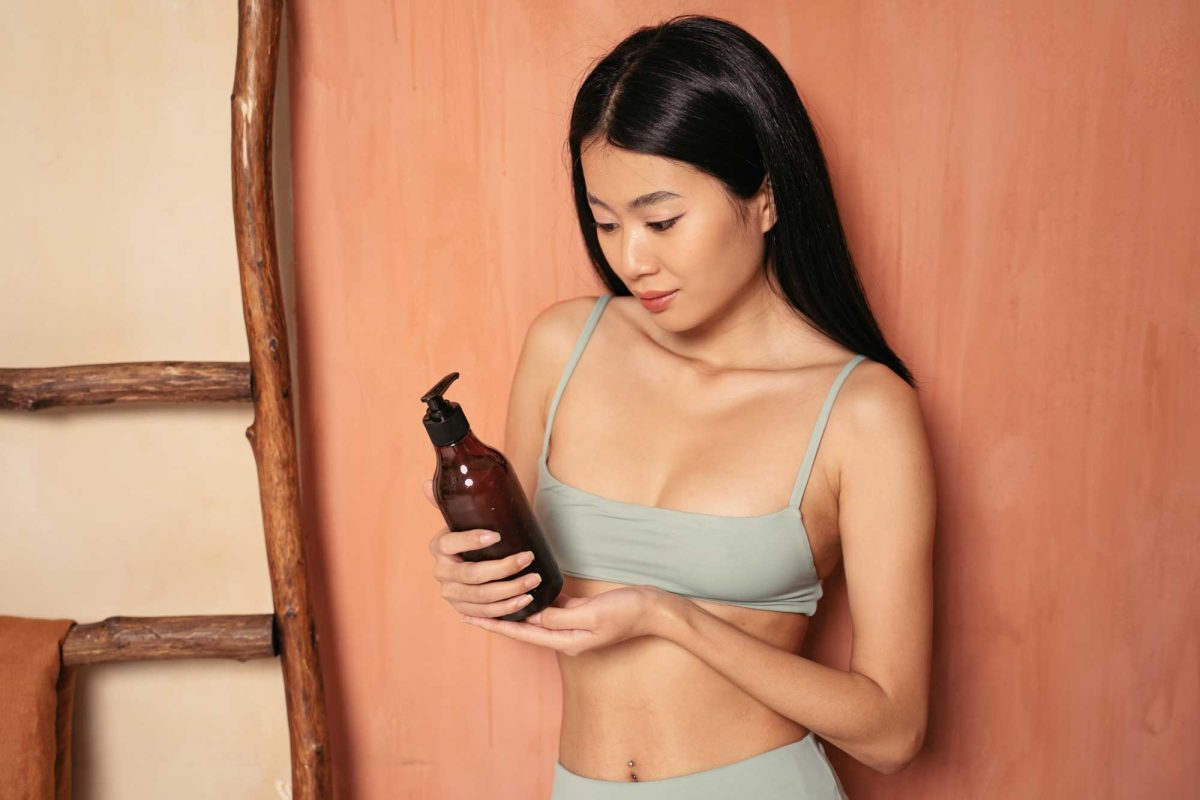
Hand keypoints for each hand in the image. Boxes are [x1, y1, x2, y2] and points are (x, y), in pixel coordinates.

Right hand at [424, 478, 539, 618]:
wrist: (468, 560)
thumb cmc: (470, 533)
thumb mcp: (461, 516)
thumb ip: (449, 500)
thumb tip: (426, 481)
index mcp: (439, 546)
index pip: (451, 543)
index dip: (472, 540)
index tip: (496, 535)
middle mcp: (442, 572)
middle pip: (472, 575)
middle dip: (504, 568)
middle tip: (528, 558)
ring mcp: (452, 594)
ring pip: (482, 597)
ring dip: (511, 591)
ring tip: (534, 580)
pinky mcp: (464, 608)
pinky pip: (485, 614)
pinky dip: (507, 609)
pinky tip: (526, 600)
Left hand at [461, 584, 664, 655]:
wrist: (655, 609)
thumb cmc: (627, 611)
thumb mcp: (591, 614)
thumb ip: (560, 616)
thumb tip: (534, 616)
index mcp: (566, 641)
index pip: (523, 633)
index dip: (496, 625)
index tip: (471, 619)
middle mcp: (566, 637)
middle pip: (525, 628)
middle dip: (498, 618)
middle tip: (470, 609)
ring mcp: (574, 625)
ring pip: (536, 617)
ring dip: (514, 608)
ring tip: (491, 599)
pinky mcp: (581, 613)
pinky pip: (551, 607)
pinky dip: (535, 600)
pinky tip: (523, 591)